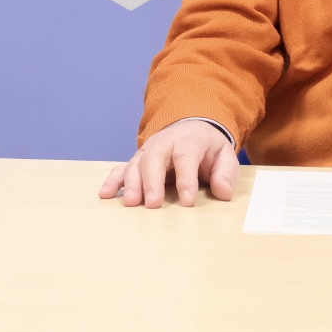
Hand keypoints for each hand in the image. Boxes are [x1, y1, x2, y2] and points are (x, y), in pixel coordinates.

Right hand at [98, 119, 237, 207]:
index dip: (186, 179)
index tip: (187, 201)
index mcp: (188, 140)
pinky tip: (105, 194)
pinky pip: (121, 168)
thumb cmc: (208, 148)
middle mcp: (164, 143)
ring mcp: (148, 152)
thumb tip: (223, 192)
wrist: (191, 128)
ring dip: (132, 183)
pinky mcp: (137, 161)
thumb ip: (226, 173)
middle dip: (152, 181)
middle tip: (153, 203)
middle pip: (155, 158)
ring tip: (131, 203)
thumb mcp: (224, 156)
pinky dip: (113, 181)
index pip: (185, 157)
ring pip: (136, 163)